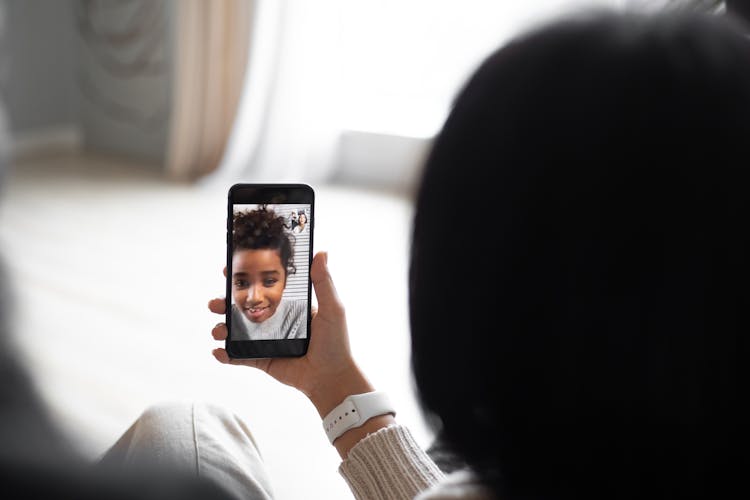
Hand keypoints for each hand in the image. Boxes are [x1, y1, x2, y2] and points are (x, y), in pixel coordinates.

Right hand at [209, 252, 373, 417]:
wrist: (331, 378)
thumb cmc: (335, 342)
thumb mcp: (332, 308)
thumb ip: (323, 282)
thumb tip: (321, 252)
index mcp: (288, 305)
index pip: (262, 287)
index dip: (244, 279)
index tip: (228, 269)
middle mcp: (274, 320)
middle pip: (242, 307)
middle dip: (224, 303)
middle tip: (215, 302)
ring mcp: (266, 341)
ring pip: (236, 331)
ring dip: (221, 328)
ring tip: (218, 330)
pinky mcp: (262, 360)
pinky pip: (239, 357)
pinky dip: (225, 355)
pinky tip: (219, 352)